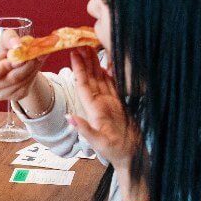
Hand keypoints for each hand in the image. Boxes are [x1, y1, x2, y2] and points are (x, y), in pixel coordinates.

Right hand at [0, 29, 43, 101]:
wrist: (13, 65)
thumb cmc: (5, 51)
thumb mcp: (4, 41)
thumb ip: (9, 38)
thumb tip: (18, 45)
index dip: (6, 66)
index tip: (20, 58)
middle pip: (10, 79)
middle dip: (25, 67)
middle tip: (35, 56)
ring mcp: (0, 95)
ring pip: (21, 83)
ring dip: (32, 70)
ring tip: (35, 59)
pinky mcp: (13, 97)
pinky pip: (26, 87)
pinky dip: (32, 76)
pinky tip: (32, 68)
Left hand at [67, 46, 141, 170]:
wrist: (131, 158)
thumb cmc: (116, 153)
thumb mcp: (100, 143)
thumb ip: (85, 130)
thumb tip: (69, 118)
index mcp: (94, 109)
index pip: (84, 85)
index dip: (79, 69)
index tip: (74, 53)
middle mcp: (100, 104)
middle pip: (91, 78)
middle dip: (86, 60)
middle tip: (81, 41)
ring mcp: (110, 103)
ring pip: (102, 78)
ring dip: (96, 63)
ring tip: (92, 46)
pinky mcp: (120, 104)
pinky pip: (114, 85)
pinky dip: (111, 73)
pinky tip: (109, 62)